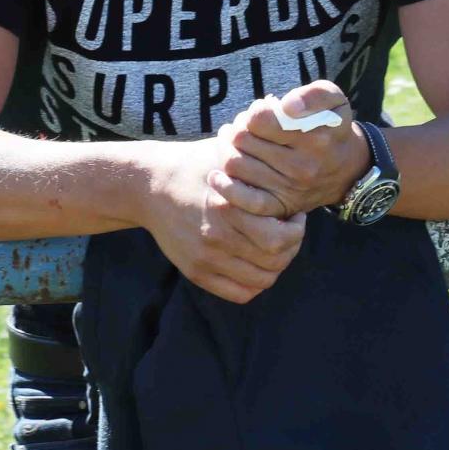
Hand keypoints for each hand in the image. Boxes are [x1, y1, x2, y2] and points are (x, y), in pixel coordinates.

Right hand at [142, 137, 306, 304]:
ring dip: (276, 265)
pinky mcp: (196, 272)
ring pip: (261, 281)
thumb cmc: (199, 164)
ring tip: (275, 246)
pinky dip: (255, 283)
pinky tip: (258, 261)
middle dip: (292, 247)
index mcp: (229, 210)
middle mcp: (217, 239)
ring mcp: (205, 259)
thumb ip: (261, 165)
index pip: (281, 239)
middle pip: (275, 262)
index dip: (297, 229)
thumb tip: (297, 165)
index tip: (295, 214)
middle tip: (290, 231)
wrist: (151, 185)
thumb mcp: (231, 156)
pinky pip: (239, 293)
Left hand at [217, 82, 368, 216]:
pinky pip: (242, 200)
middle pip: (243, 140)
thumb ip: (314, 95)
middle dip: (238, 128)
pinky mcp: (280, 205)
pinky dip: (225, 186)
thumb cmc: (332, 127)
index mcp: (316, 138)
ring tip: (235, 144)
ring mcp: (290, 189)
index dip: (254, 112)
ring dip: (227, 150)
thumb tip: (287, 107)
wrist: (346, 169)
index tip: (260, 112)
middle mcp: (303, 166)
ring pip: (235, 165)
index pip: (260, 120)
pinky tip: (219, 175)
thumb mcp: (334, 100)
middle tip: (244, 127)